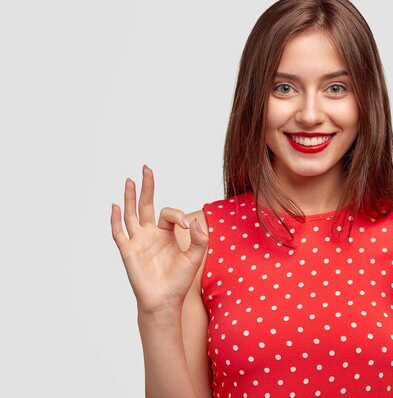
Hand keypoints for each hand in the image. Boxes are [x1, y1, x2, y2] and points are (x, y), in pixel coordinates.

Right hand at [110, 166, 207, 314]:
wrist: (165, 301)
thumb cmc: (179, 281)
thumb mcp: (196, 257)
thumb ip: (201, 238)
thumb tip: (193, 221)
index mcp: (166, 234)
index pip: (169, 213)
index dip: (178, 215)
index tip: (187, 226)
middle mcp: (150, 234)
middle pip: (146, 205)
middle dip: (147, 187)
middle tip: (146, 168)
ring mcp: (138, 242)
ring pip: (131, 214)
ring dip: (129, 197)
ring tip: (129, 180)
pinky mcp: (128, 251)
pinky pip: (119, 233)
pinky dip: (116, 219)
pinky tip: (115, 206)